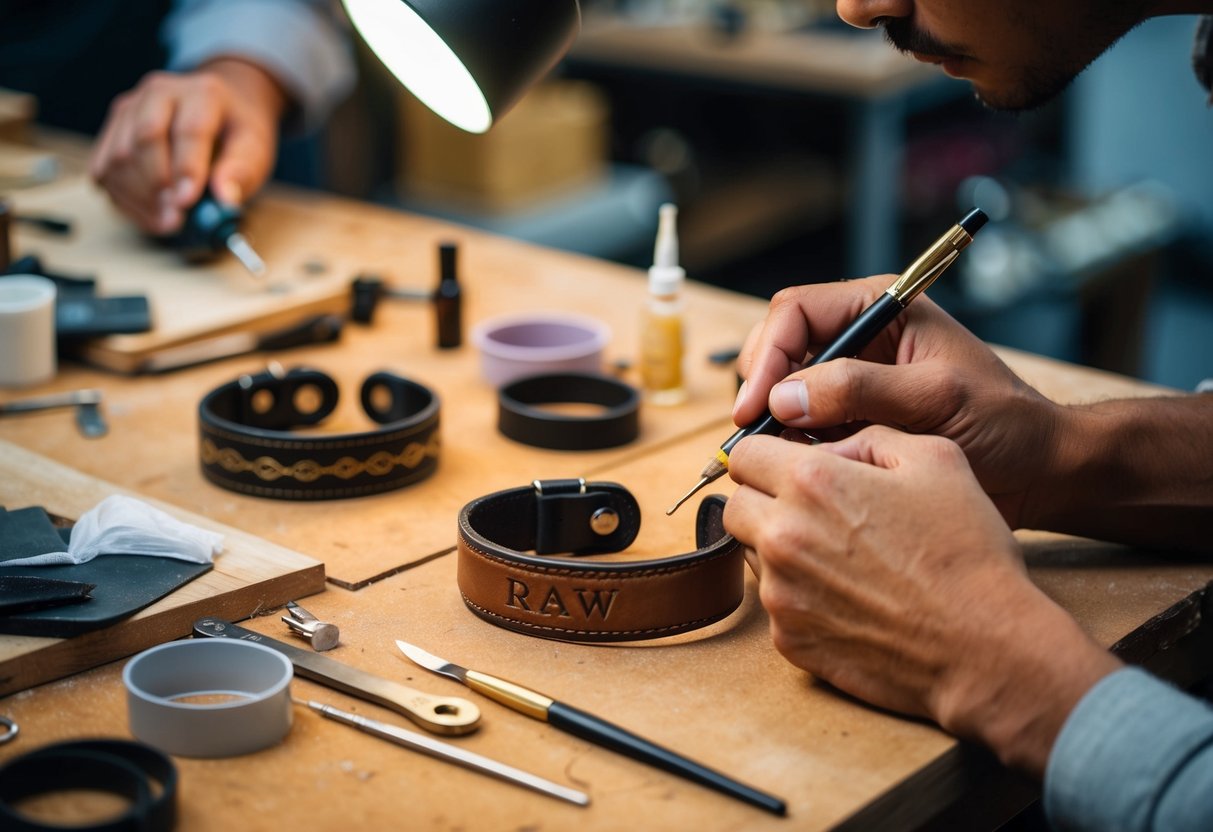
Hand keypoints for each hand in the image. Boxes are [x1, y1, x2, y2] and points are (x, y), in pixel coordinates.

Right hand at [89, 59, 286, 234]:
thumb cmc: (236, 133)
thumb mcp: (254, 149)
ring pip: (119, 156)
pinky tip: (149, 214)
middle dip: (158, 186)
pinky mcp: (111, 130)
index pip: (189, 130)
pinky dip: (123, 199)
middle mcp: (159, 92)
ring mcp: (130, 109)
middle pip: (145, 138)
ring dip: (139, 197)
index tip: (187, 203)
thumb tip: (225, 199)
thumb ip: (242, 172)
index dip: (186, 168)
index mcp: (202, 94)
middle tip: (175, 219)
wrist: (218, 112)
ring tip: (167, 222)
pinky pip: (104, 169)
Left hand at [722, 427, 1120, 774]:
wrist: (985, 648)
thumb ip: (867, 436)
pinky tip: (848, 596)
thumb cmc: (967, 550)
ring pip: (752, 555)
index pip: (743, 455)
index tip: (791, 466)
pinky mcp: (789, 639)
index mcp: (811, 484)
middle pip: (736, 506)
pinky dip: (799, 595)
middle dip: (765, 501)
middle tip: (814, 511)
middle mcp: (783, 537)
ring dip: (780, 548)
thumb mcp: (935, 460)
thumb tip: (828, 444)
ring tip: (840, 555)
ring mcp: (781, 594)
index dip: (767, 456)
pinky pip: (774, 603)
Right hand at [732, 275, 1062, 526]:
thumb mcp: (937, 399)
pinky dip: (789, 443)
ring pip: (782, 387)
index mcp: (882, 308)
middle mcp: (859, 338)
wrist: (1036, 472)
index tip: (757, 404)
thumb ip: (860, 391)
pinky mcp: (849, 419)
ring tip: (779, 453)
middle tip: (752, 431)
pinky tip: (800, 466)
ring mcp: (851, 381)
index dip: (768, 353)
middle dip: (761, 385)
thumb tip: (784, 398)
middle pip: (778, 345)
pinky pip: (799, 424)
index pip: (796, 311)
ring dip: (771, 418)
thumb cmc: (1003, 424)